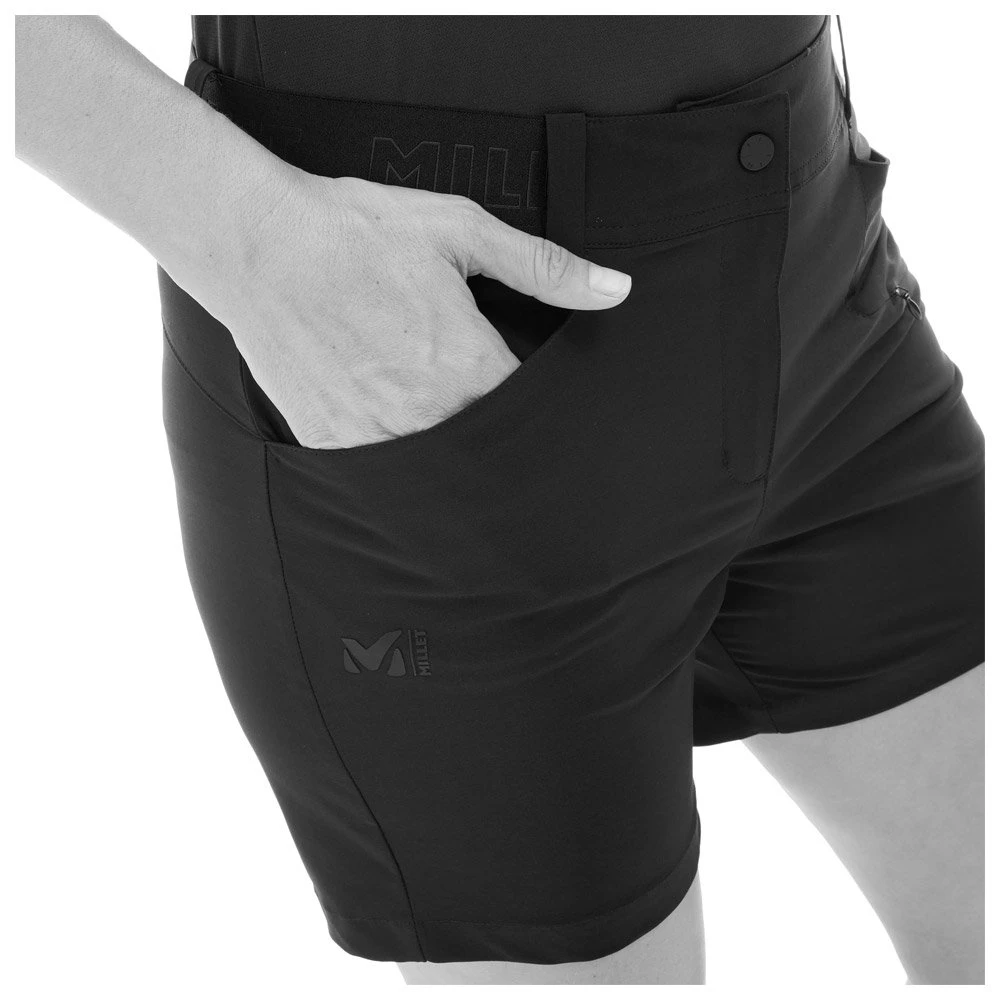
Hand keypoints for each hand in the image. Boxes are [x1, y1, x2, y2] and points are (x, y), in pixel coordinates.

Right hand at [222, 170, 632, 448]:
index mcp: (469, 368)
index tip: (527, 398)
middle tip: (468, 399)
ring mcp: (376, 435)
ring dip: (443, 447)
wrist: (259, 243)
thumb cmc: (357, 232)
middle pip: (485, 448)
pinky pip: (378, 471)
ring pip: (435, 469)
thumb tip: (614, 291)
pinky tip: (385, 420)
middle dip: (492, 431)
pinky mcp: (331, 442)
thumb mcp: (462, 232)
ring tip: (420, 403)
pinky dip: (391, 454)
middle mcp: (428, 413)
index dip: (534, 410)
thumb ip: (543, 268)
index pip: (528, 416)